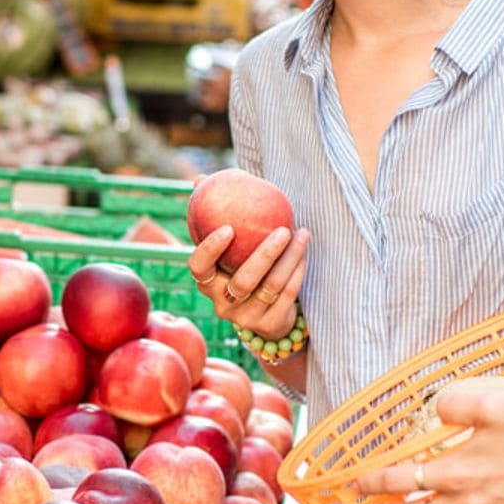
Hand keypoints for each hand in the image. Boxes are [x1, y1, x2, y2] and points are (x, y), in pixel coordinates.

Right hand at [187, 223, 309, 339]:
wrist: (264, 314)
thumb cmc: (241, 267)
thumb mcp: (228, 248)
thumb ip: (214, 217)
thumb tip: (200, 178)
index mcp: (207, 283)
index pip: (199, 268)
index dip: (210, 250)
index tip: (229, 228)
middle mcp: (222, 303)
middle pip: (243, 281)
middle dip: (265, 254)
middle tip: (282, 229)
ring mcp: (246, 318)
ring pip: (270, 287)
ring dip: (289, 259)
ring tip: (302, 233)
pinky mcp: (269, 325)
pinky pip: (287, 296)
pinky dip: (297, 272)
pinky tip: (304, 252)